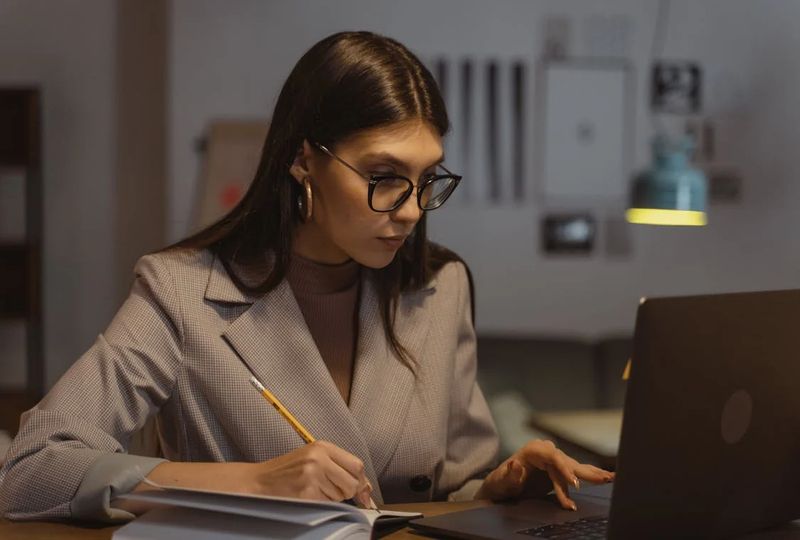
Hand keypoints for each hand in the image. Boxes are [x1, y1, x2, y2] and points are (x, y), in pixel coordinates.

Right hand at [244, 440, 373, 507]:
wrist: (259, 481)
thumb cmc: (287, 471)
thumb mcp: (313, 458)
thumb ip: (338, 466)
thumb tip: (366, 489)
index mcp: (322, 447)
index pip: (356, 464)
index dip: (361, 481)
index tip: (363, 492)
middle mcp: (319, 458)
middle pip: (352, 482)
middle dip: (347, 492)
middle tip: (330, 490)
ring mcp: (312, 476)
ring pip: (340, 496)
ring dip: (331, 498)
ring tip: (313, 490)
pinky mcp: (306, 493)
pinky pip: (327, 504)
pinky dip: (321, 504)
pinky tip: (307, 497)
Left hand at [475, 439, 613, 510]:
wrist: (501, 486)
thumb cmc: (501, 483)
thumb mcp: (501, 482)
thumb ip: (509, 475)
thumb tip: (516, 465)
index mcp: (532, 450)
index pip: (552, 457)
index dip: (564, 469)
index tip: (574, 483)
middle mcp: (545, 451)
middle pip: (567, 461)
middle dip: (585, 472)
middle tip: (603, 479)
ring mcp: (553, 459)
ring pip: (574, 467)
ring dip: (592, 474)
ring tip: (610, 478)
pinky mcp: (558, 469)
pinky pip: (575, 472)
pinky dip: (589, 476)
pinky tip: (605, 477)